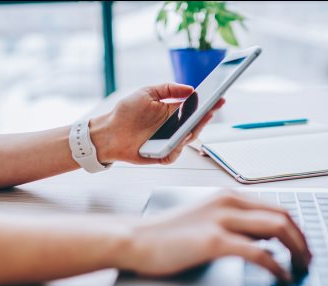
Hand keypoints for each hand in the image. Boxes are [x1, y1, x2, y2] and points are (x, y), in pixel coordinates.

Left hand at [89, 83, 224, 164]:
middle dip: (205, 117)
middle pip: (196, 124)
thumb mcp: (147, 93)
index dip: (208, 104)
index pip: (195, 108)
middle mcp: (173, 127)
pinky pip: (174, 154)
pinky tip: (179, 140)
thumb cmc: (126, 112)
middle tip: (211, 109)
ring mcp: (169, 141)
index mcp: (173, 112)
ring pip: (188, 139)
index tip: (218, 97)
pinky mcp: (161, 154)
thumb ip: (169, 89)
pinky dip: (177, 149)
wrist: (109, 131)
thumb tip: (190, 89)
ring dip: (193, 131)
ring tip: (197, 122)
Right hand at [114, 192, 311, 281]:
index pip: (276, 207)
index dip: (296, 228)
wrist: (136, 239)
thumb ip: (234, 223)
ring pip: (278, 228)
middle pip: (283, 216)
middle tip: (309, 258)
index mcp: (228, 196)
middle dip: (303, 238)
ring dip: (297, 249)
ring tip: (302, 266)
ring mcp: (222, 220)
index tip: (303, 245)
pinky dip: (277, 265)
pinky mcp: (214, 241)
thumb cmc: (167, 233)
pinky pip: (259, 252)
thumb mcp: (206, 219)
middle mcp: (229, 202)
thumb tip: (264, 238)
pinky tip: (281, 275)